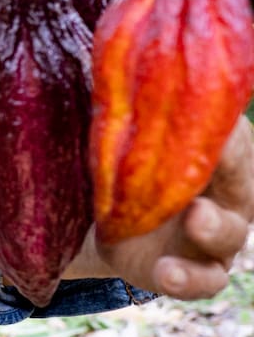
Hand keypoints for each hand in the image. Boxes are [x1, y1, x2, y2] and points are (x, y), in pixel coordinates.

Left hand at [68, 118, 253, 299]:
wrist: (97, 216)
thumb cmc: (117, 156)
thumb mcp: (115, 128)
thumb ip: (121, 102)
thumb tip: (103, 56)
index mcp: (213, 148)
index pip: (230, 134)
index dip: (223, 128)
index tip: (212, 119)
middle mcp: (225, 189)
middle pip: (242, 180)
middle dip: (232, 170)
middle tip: (209, 160)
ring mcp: (214, 233)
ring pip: (230, 233)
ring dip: (215, 227)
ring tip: (196, 219)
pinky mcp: (192, 270)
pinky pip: (206, 280)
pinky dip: (190, 279)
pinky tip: (168, 273)